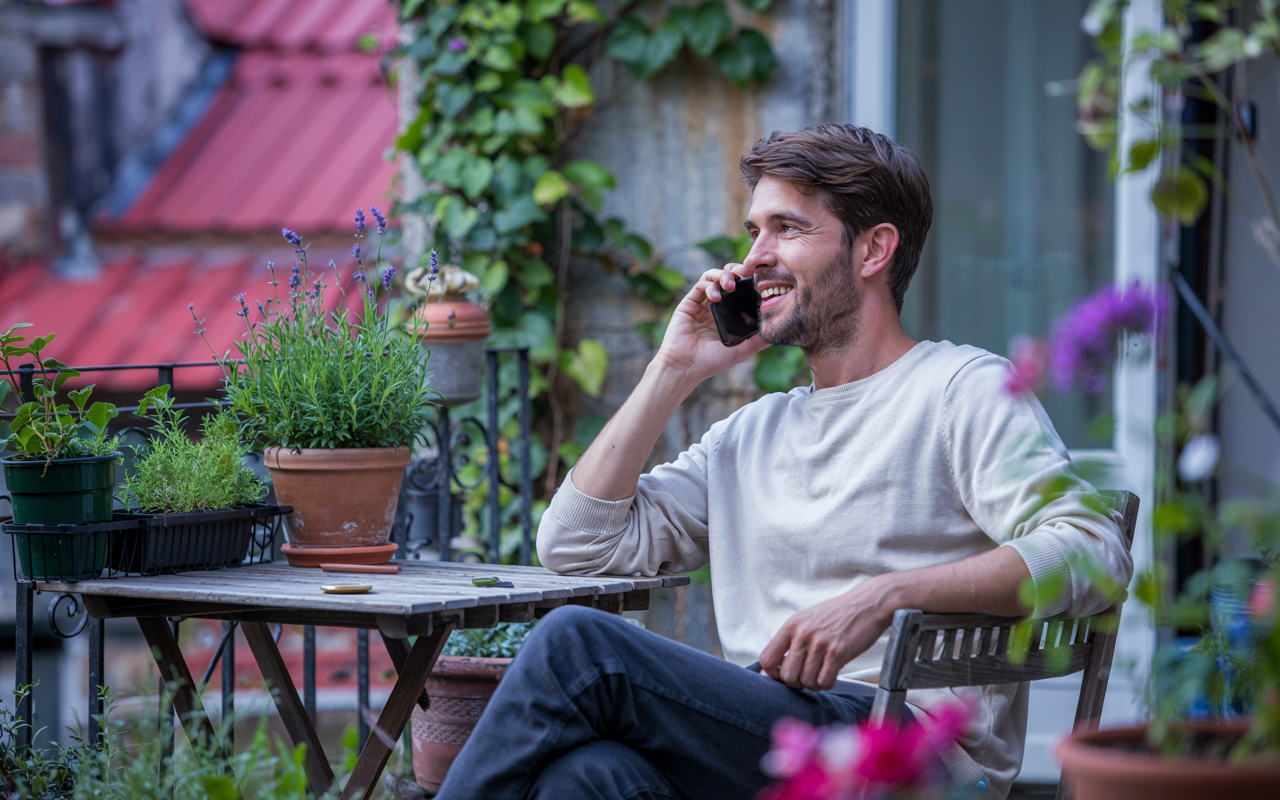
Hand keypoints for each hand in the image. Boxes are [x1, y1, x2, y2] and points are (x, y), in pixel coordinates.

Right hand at [654, 265, 769, 384]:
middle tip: (747, 274)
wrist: (685, 366)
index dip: (750, 282)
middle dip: (738, 271)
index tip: (760, 281)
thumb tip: (777, 332)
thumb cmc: (711, 362)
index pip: (742, 291)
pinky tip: (715, 297)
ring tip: (730, 285)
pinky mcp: (689, 302)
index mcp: (729, 316)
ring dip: (724, 275)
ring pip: (714, 276)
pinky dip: (710, 285)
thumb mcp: (741, 351)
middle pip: (729, 278)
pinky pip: (701, 284)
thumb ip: (758, 341)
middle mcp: (716, 307)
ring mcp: (702, 304)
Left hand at [758, 578, 896, 690]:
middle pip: (787, 676)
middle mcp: (803, 635)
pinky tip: (830, 674)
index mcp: (791, 626)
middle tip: (806, 678)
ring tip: (820, 675)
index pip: (767, 658)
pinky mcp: (838, 653)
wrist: (867, 605)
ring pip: (806, 681)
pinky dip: (826, 683)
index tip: (780, 676)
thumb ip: (791, 639)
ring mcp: (820, 644)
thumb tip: (775, 664)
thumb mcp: (807, 619)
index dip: (772, 674)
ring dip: (813, 684)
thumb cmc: (838, 613)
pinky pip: (824, 681)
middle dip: (796, 683)